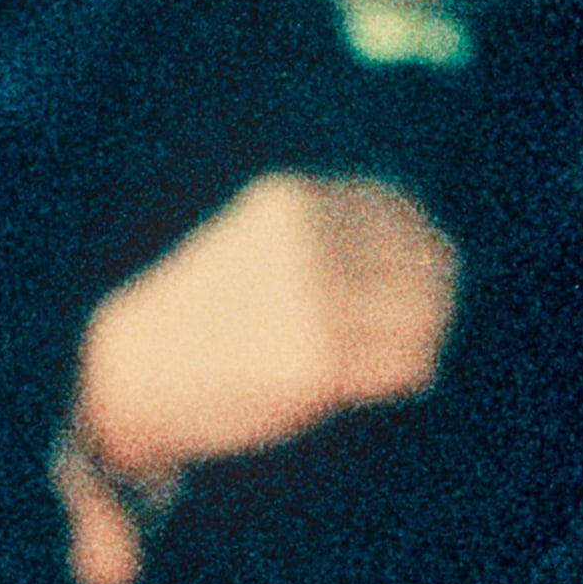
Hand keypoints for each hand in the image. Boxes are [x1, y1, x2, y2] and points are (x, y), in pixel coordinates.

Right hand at [54, 171, 457, 583]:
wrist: (136, 371)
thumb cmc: (214, 307)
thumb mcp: (268, 241)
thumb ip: (340, 234)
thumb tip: (446, 249)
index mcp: (294, 203)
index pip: (403, 213)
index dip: (423, 248)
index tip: (421, 275)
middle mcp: (307, 244)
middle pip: (426, 262)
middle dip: (432, 296)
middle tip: (416, 325)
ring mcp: (312, 303)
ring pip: (424, 316)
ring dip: (424, 337)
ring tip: (397, 354)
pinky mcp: (317, 364)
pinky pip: (406, 365)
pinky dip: (410, 374)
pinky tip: (388, 380)